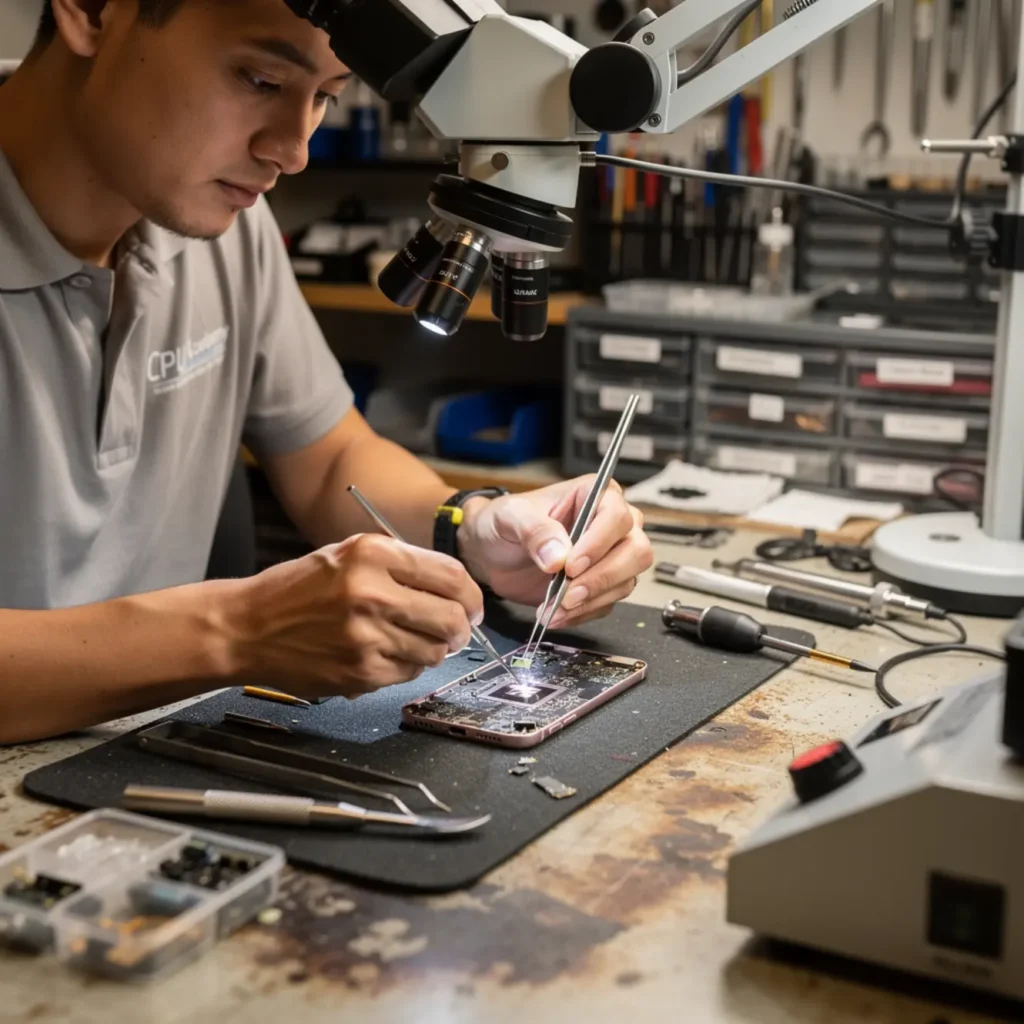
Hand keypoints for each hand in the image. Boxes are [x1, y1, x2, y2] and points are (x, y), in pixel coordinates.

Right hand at [224, 534, 483, 697]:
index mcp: (372, 553)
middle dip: (462, 627)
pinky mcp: (360, 671)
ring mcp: (366, 635)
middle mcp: (371, 591)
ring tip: (411, 640)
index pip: (452, 576)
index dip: (472, 595)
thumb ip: (402, 564)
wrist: (245, 627)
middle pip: (452, 617)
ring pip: (435, 650)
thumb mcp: (348, 553)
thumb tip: (456, 588)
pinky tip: (384, 653)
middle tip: (456, 629)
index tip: (473, 605)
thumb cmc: (297, 589)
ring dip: (433, 649)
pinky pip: (409, 672)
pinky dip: (406, 666)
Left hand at [458, 476, 653, 629]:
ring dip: (591, 600)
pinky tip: (556, 614)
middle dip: (603, 577)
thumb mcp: (510, 517)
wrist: (493, 552)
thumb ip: (534, 530)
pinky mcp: (602, 585)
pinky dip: (582, 614)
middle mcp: (611, 524)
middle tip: (568, 594)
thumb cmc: (504, 523)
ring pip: (626, 581)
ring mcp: (611, 557)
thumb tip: (559, 556)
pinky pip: (607, 604)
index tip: (571, 565)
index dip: (599, 543)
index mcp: (595, 494)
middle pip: (635, 551)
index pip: (617, 516)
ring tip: (555, 608)